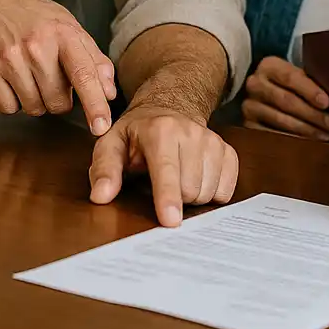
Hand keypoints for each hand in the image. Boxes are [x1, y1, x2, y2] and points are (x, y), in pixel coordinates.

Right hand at [0, 0, 116, 134]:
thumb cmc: (31, 13)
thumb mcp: (67, 25)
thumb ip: (93, 57)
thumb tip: (109, 92)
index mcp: (63, 33)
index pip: (84, 74)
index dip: (95, 104)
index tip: (102, 127)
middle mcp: (37, 46)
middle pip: (58, 102)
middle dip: (59, 98)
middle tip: (52, 77)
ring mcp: (10, 59)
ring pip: (34, 108)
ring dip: (36, 100)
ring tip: (31, 74)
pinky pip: (9, 108)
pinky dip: (13, 101)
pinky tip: (12, 79)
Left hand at [88, 101, 238, 226]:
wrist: (169, 108)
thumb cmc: (137, 133)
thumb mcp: (111, 144)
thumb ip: (104, 170)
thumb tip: (100, 196)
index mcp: (160, 131)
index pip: (166, 171)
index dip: (168, 198)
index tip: (170, 221)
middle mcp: (191, 132)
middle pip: (189, 190)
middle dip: (175, 198)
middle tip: (160, 183)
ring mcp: (213, 141)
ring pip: (208, 192)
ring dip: (192, 196)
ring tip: (177, 178)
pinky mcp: (227, 151)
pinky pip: (225, 190)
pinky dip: (211, 193)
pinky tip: (196, 179)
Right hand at [242, 56, 328, 139]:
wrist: (267, 95)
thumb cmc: (292, 86)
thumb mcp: (298, 77)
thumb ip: (312, 80)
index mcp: (269, 66)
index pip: (290, 77)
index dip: (309, 90)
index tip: (327, 103)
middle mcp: (254, 84)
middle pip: (286, 100)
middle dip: (313, 114)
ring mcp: (249, 106)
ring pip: (280, 119)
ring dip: (306, 130)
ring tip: (325, 136)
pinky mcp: (247, 125)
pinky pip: (271, 135)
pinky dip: (291, 140)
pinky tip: (307, 144)